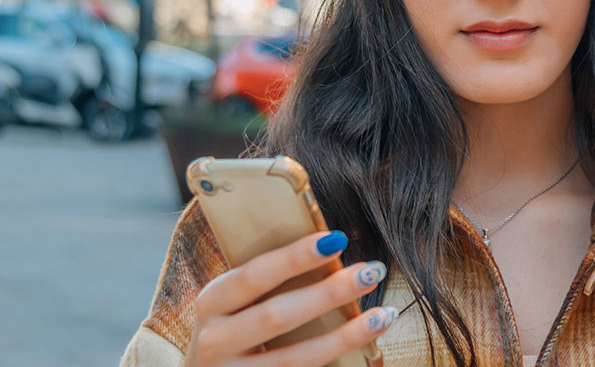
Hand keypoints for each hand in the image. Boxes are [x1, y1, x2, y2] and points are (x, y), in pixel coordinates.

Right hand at [184, 230, 396, 366]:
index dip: (295, 257)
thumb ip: (266, 282)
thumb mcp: (233, 303)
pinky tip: (365, 347)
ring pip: (296, 358)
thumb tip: (329, 249)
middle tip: (372, 270)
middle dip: (330, 293)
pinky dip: (337, 362)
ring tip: (382, 315)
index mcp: (212, 301)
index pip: (255, 274)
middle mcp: (215, 340)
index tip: (336, 239)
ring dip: (345, 336)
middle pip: (278, 316)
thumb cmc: (231, 328)